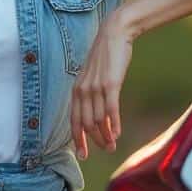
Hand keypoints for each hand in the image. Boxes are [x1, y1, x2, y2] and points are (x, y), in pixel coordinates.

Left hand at [71, 10, 135, 159]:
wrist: (114, 35)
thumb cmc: (105, 58)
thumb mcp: (93, 77)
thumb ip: (91, 95)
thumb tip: (97, 115)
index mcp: (76, 90)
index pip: (74, 121)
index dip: (78, 140)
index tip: (83, 155)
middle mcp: (83, 91)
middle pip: (86, 124)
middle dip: (94, 142)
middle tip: (106, 150)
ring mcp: (96, 88)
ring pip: (98, 120)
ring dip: (106, 136)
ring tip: (113, 146)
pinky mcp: (111, 84)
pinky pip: (110, 110)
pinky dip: (113, 125)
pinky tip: (117, 134)